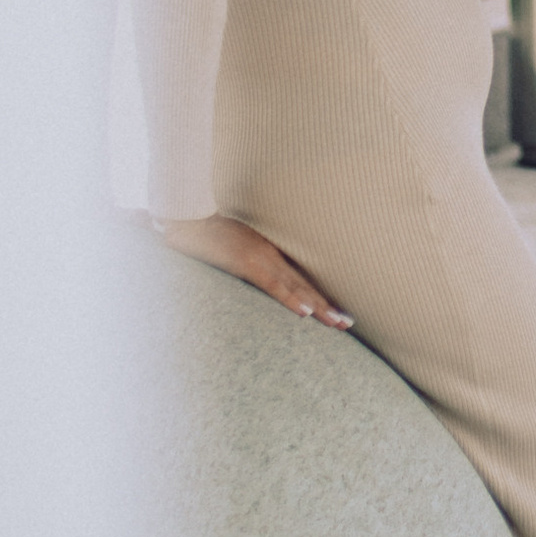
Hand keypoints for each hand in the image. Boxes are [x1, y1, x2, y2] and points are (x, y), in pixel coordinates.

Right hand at [155, 214, 351, 325]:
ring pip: (296, 286)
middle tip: (348, 324)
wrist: (187, 212)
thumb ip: (241, 261)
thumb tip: (249, 273)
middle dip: (327, 305)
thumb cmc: (205, 230)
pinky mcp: (246, 262)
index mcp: (268, 251)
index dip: (318, 295)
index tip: (337, 311)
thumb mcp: (229, 247)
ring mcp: (260, 257)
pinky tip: (305, 312)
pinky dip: (290, 298)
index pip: (299, 277)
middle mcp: (270, 253)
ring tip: (338, 323)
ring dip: (319, 306)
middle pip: (304, 283)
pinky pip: (272, 284)